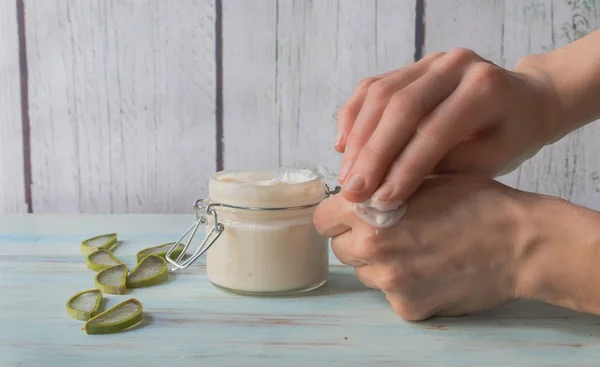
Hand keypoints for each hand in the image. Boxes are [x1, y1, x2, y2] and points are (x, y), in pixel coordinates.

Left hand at [314, 175, 536, 319]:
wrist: (520, 242)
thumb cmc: (476, 201)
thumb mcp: (423, 175)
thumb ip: (382, 184)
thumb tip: (358, 189)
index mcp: (368, 210)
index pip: (322, 220)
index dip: (336, 216)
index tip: (349, 217)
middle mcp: (372, 248)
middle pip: (339, 249)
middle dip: (357, 239)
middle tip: (390, 231)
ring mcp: (389, 282)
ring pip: (365, 273)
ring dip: (381, 263)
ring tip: (417, 249)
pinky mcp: (408, 307)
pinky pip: (391, 295)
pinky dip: (405, 285)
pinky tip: (432, 270)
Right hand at [334, 48, 557, 208]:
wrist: (524, 101)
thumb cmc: (511, 137)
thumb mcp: (489, 162)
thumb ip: (444, 169)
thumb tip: (389, 188)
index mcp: (484, 89)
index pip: (434, 131)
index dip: (405, 168)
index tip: (382, 201)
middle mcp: (455, 65)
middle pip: (400, 107)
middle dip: (372, 154)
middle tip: (353, 191)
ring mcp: (430, 61)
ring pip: (379, 94)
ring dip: (357, 138)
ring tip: (347, 175)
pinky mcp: (412, 66)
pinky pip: (372, 87)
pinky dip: (353, 116)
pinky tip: (343, 145)